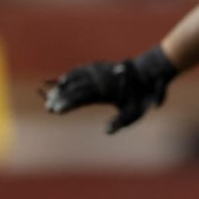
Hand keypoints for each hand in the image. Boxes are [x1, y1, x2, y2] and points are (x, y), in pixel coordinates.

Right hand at [43, 47, 177, 133]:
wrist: (149, 71)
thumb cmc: (142, 96)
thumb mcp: (135, 113)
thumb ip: (120, 122)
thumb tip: (107, 132)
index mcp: (105, 90)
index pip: (81, 97)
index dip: (68, 104)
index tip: (57, 110)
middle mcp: (99, 79)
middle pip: (75, 88)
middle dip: (61, 98)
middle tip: (48, 108)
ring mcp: (98, 71)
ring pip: (75, 78)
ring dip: (62, 88)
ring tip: (50, 97)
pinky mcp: (99, 67)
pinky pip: (80, 71)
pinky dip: (69, 77)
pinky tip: (60, 82)